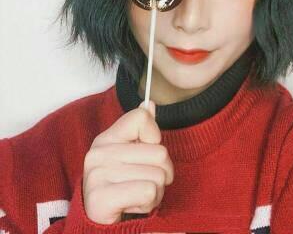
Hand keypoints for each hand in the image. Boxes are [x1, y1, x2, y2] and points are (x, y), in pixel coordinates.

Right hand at [82, 100, 173, 223]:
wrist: (99, 221)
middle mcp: (99, 153)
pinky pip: (148, 192)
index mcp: (107, 138)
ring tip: (137, 194)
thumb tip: (150, 104)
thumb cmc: (122, 184)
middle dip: (162, 172)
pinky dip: (149, 203)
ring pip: (158, 176)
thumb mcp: (130, 153)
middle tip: (144, 181)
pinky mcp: (101, 198)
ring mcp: (97, 174)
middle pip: (160, 152)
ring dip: (156, 190)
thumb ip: (140, 128)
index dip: (154, 137)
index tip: (145, 152)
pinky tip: (133, 204)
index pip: (142, 117)